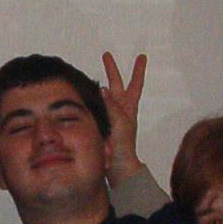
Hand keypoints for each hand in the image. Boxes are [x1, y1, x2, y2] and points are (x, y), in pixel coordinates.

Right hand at [100, 52, 147, 184]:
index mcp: (128, 108)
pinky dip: (88, 99)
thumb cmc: (124, 148)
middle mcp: (119, 110)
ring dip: (96, 85)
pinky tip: (80, 95)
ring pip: (102, 96)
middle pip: (116, 85)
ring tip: (87, 74)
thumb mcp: (121, 124)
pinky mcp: (99, 124)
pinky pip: (93, 107)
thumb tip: (105, 88)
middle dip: (111, 70)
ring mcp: (109, 117)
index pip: (135, 84)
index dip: (138, 70)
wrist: (118, 168)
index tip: (142, 57)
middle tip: (106, 55)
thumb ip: (112, 107)